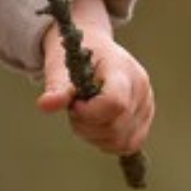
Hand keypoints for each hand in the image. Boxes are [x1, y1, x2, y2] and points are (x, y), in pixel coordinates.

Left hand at [36, 27, 153, 158]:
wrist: (94, 46)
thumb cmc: (77, 54)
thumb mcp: (62, 66)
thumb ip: (56, 88)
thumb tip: (44, 105)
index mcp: (122, 69)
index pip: (115, 104)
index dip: (89, 113)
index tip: (74, 104)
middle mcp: (141, 89)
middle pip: (116, 127)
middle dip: (87, 126)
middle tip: (74, 109)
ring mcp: (146, 106)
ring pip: (122, 141)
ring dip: (95, 136)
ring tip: (84, 116)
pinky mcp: (145, 120)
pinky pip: (128, 144)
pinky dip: (107, 141)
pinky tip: (95, 125)